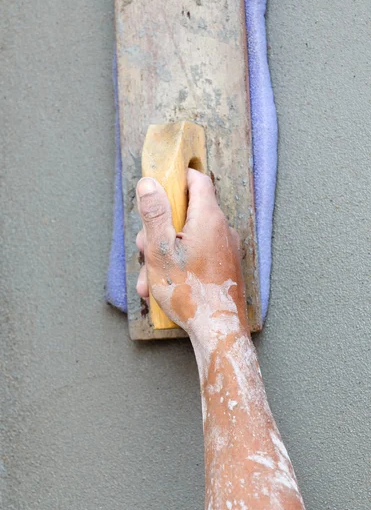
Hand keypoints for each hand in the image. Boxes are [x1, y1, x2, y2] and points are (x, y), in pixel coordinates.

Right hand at [135, 169, 248, 341]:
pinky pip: (197, 255)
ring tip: (149, 279)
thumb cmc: (190, 292)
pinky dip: (179, 265)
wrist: (218, 330)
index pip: (197, 180)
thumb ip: (154, 214)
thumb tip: (149, 183)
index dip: (177, 178)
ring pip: (188, 238)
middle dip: (160, 228)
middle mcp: (222, 230)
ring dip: (164, 253)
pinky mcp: (224, 266)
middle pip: (187, 213)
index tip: (160, 185)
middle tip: (144, 247)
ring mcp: (225, 249)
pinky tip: (162, 287)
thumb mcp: (160, 250)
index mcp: (208, 218)